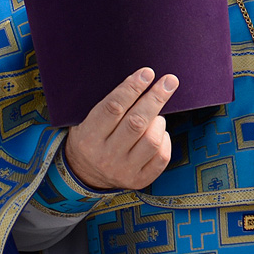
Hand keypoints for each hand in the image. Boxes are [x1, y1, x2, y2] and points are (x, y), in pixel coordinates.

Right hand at [62, 69, 177, 190]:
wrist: (84, 174)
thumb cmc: (90, 137)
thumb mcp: (85, 120)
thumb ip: (108, 103)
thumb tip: (139, 78)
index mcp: (88, 137)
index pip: (113, 108)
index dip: (132, 88)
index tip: (147, 73)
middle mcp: (105, 156)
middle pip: (136, 123)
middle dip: (155, 98)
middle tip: (169, 81)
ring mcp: (123, 170)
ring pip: (151, 140)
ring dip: (159, 121)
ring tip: (156, 115)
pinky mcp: (138, 180)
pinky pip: (161, 157)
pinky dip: (165, 140)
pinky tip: (159, 132)